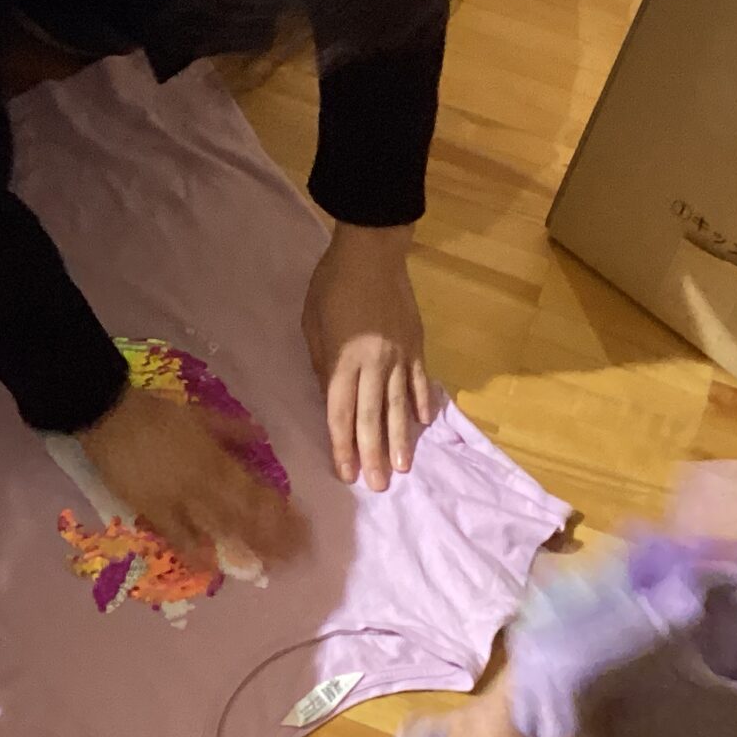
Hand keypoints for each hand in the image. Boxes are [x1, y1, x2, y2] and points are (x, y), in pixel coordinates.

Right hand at [78, 384, 307, 573]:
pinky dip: (196, 553)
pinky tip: (214, 569)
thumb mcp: (202, 414)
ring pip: (220, 530)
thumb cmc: (158, 412)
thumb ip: (233, 429)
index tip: (305, 530)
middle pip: (247, 518)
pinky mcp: (152, 511)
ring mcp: (178, 501)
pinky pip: (178, 537)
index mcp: (219, 461)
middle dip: (275, 540)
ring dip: (246, 550)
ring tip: (269, 569)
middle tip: (298, 560)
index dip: (283, 514)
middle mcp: (205, 485)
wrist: (110, 415)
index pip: (260, 494)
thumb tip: (262, 438)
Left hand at [304, 223, 431, 491]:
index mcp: (342, 361)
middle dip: (374, 453)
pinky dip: (423, 402)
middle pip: (372, 417)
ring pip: (400, 405)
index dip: (343, 446)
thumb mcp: (312, 325)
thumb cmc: (331, 286)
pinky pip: (420, 380)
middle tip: (379, 486)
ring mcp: (400, 356)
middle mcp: (374, 365)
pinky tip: (423, 423)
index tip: (347, 474)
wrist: (372, 250)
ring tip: (403, 467)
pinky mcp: (416, 344)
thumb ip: (322, 365)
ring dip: (401, 438)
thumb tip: (332, 399)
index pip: (341, 413)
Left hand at [416, 673, 597, 736]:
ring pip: (508, 705)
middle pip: (517, 684)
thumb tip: (607, 697)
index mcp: (486, 711)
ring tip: (581, 705)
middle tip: (596, 680)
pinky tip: (550, 735)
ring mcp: (459, 734)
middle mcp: (467, 713)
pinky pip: (498, 725)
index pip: (527, 663)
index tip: (595, 655)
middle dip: (555, 681)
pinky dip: (523, 724)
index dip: (562, 656)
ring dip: (539, 706)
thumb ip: (589, 732)